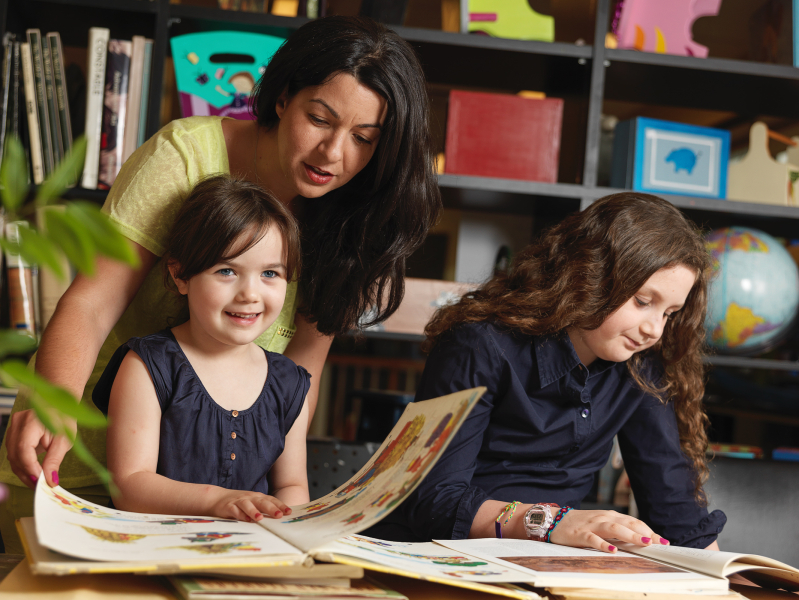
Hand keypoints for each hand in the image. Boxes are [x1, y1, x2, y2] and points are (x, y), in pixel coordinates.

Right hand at [5, 409, 72, 488]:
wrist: (60, 406)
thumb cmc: (64, 420)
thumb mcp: (64, 440)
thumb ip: (54, 460)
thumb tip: (50, 481)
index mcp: (32, 420)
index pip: (24, 448)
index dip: (31, 467)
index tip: (41, 481)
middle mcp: (18, 423)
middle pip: (15, 454)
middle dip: (27, 473)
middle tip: (40, 486)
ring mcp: (12, 427)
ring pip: (12, 456)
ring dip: (23, 471)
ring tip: (37, 482)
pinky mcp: (12, 433)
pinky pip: (14, 453)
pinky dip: (22, 464)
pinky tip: (33, 473)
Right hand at [211, 490, 292, 521]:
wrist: (216, 497)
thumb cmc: (239, 503)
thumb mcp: (252, 503)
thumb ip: (263, 509)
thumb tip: (280, 517)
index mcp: (257, 497)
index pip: (271, 500)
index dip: (280, 505)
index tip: (288, 512)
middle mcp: (249, 498)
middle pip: (261, 502)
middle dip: (271, 508)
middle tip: (279, 515)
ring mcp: (238, 501)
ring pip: (247, 505)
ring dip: (254, 511)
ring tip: (260, 518)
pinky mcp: (228, 506)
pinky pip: (234, 510)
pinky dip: (239, 514)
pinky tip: (244, 519)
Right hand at [549, 509, 667, 552]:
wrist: (556, 520)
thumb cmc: (583, 524)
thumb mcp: (603, 524)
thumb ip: (620, 530)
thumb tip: (643, 540)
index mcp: (611, 516)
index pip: (634, 522)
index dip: (650, 531)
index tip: (663, 542)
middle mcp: (604, 518)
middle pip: (628, 523)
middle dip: (645, 533)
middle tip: (659, 543)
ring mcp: (592, 525)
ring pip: (614, 528)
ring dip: (630, 535)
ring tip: (644, 543)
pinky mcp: (580, 534)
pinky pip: (593, 539)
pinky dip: (604, 544)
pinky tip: (613, 550)